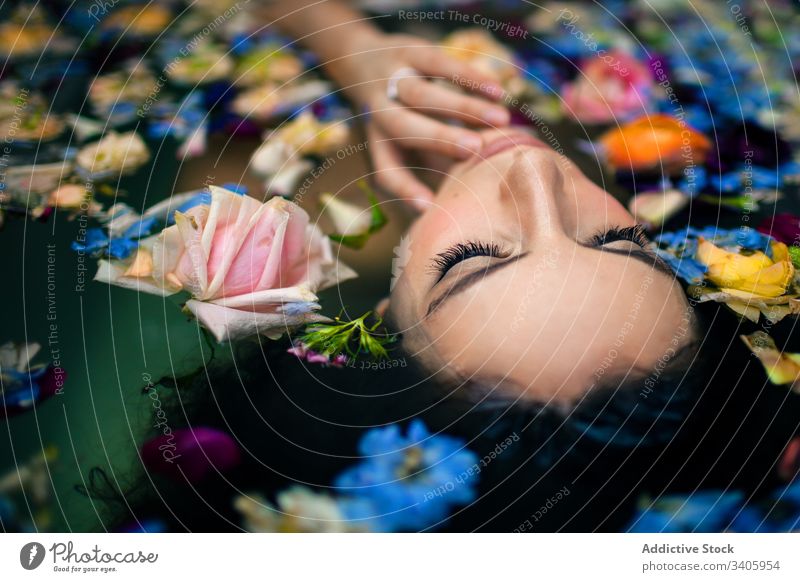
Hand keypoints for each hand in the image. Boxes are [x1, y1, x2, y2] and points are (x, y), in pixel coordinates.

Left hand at [332, 33, 510, 210]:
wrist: (363, 60)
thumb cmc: (399, 115)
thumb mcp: (406, 141)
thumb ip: (435, 163)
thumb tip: (472, 192)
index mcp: (379, 143)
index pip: (386, 170)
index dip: (405, 189)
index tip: (429, 206)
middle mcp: (378, 113)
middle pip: (404, 127)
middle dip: (440, 138)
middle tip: (476, 149)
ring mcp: (391, 80)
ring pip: (423, 95)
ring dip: (463, 107)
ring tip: (500, 119)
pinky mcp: (409, 52)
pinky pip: (439, 64)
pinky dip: (469, 77)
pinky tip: (496, 90)